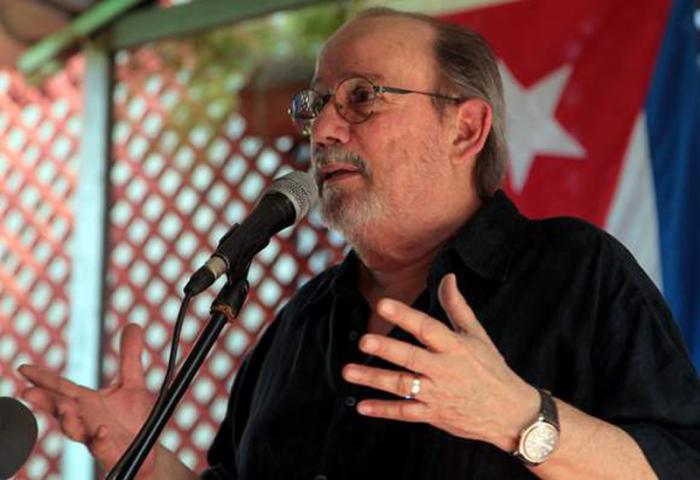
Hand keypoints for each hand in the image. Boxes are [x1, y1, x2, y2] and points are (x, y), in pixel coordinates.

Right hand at [18, 324, 156, 476]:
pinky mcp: (110, 453)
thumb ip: (130, 357)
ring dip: (68, 421)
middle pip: (62, 410)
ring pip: (76, 431)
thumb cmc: (133, 419)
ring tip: (64, 409)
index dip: (43, 379)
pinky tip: (100, 432)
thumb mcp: (132, 384)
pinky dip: (99, 440)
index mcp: (87, 403)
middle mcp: (87, 420)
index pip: (61, 388)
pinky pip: (102, 448)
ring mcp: (96, 437)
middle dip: (45, 402)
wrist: (147, 452)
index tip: (23, 368)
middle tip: (28, 392)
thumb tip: (133, 325)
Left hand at [342, 273, 539, 451]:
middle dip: (387, 349)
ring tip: (348, 371)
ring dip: (374, 379)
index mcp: (455, 347)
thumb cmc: (491, 368)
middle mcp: (445, 370)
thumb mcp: (478, 335)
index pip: (427, 328)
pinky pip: (406, 413)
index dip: (405, 315)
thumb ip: (457, 306)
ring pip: (402, 386)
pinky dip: (384, 410)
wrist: (511, 413)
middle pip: (411, 358)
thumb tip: (448, 276)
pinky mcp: (434, 415)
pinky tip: (361, 406)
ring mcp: (438, 394)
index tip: (383, 304)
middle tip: (363, 341)